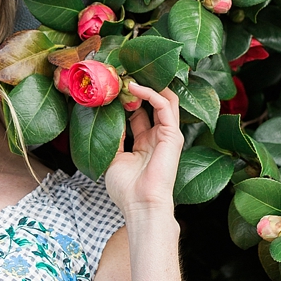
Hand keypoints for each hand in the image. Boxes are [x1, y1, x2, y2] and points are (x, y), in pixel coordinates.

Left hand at [104, 82, 182, 216]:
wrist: (140, 205)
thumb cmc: (126, 189)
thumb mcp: (113, 157)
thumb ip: (113, 136)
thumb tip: (107, 114)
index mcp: (145, 142)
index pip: (139, 112)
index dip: (127, 98)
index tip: (112, 86)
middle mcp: (158, 136)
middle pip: (154, 102)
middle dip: (140, 87)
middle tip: (121, 74)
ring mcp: (168, 134)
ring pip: (165, 98)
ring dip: (147, 84)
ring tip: (128, 75)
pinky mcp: (173, 134)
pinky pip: (165, 105)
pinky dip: (150, 92)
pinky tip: (134, 87)